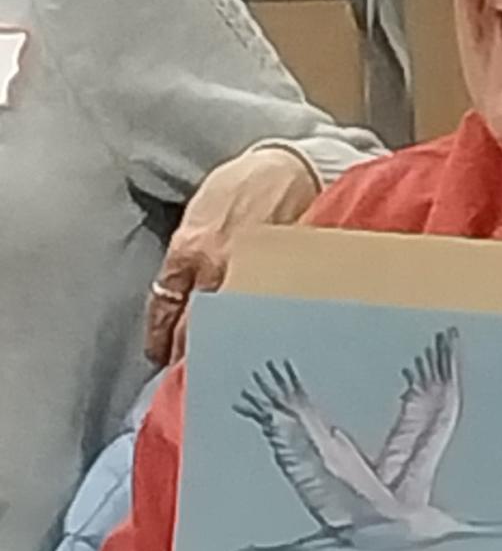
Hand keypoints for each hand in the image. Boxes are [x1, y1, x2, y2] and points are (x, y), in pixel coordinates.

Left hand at [145, 146, 319, 365]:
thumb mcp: (202, 211)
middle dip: (186, 356)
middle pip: (192, 328)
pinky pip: (264, 318)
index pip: (165, 305)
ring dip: (221, 353)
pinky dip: (257, 337)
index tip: (159, 355)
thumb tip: (181, 289)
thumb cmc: (245, 184)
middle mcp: (215, 269)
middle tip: (185, 381)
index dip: (160, 335)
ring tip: (220, 374)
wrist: (292, 170)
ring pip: (229, 330)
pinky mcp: (283, 281)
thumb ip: (188, 250)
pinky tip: (257, 352)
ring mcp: (252, 278)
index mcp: (188, 248)